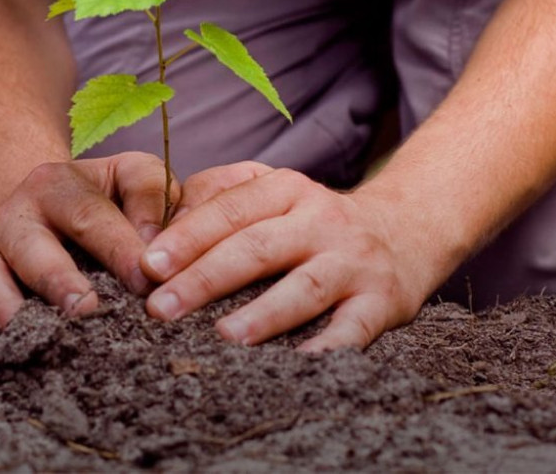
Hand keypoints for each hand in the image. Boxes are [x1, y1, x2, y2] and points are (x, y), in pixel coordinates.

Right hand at [0, 151, 178, 344]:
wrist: (38, 202)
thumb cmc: (101, 196)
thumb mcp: (128, 175)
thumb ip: (150, 197)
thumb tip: (156, 250)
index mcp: (57, 185)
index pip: (89, 215)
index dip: (118, 248)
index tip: (147, 281)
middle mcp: (16, 217)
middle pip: (33, 249)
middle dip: (59, 282)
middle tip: (88, 310)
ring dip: (8, 309)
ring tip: (39, 337)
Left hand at [139, 162, 439, 351]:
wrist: (406, 230)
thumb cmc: (313, 220)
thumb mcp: (274, 191)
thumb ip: (219, 198)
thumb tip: (158, 226)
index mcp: (286, 189)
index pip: (230, 210)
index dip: (187, 237)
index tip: (148, 265)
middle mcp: (321, 220)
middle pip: (257, 247)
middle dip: (205, 278)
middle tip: (161, 308)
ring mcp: (353, 261)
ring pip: (305, 287)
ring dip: (263, 313)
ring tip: (223, 336)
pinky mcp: (383, 301)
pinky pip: (354, 328)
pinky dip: (328, 348)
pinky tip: (297, 366)